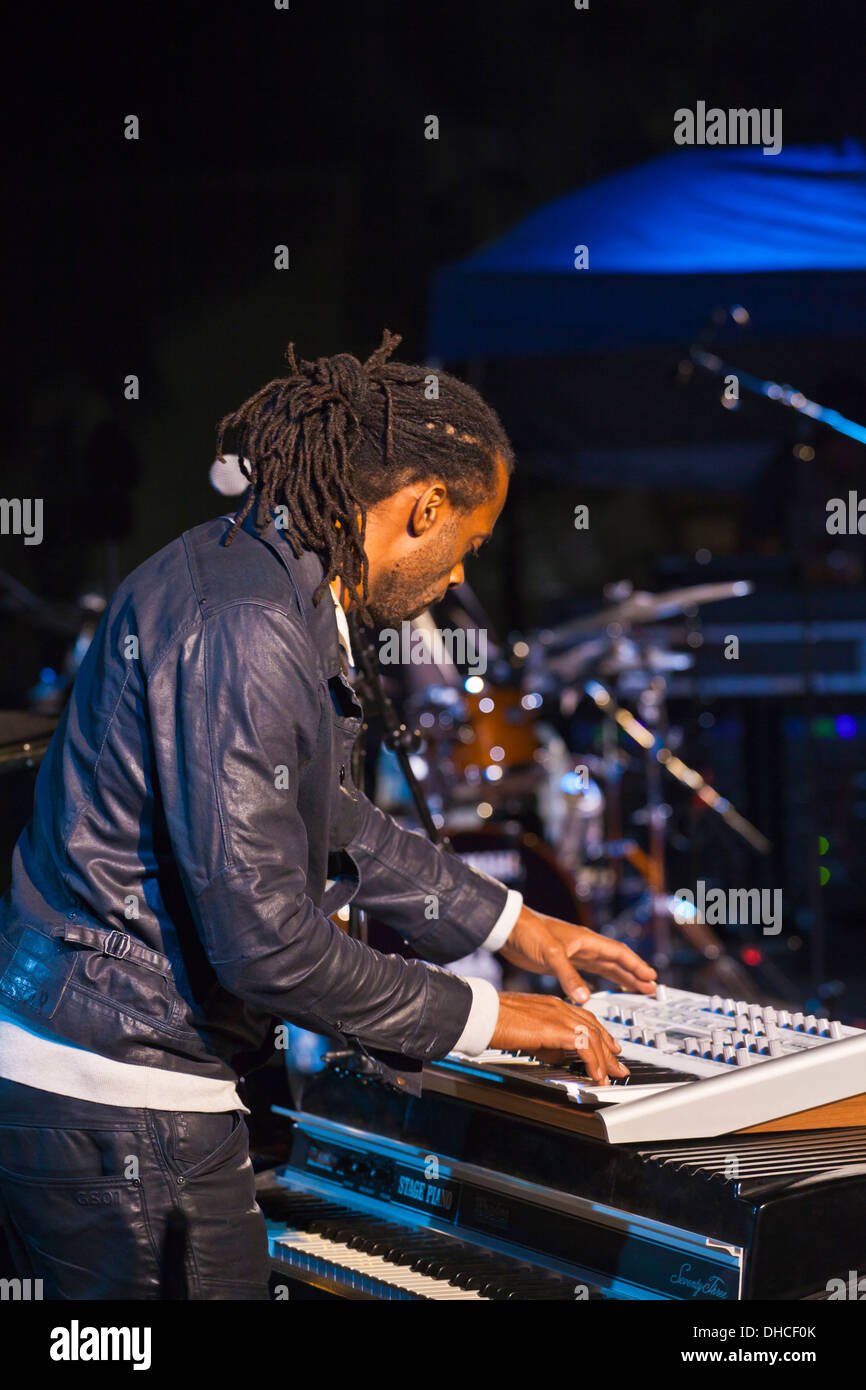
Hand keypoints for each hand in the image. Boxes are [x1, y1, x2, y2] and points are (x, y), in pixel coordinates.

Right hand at [490, 994, 628, 1083]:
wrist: (484, 1014)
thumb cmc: (497, 1021)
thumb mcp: (529, 1034)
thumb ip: (547, 1043)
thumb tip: (559, 1057)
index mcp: (553, 1005)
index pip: (585, 1019)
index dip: (600, 1035)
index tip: (610, 1049)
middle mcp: (559, 1007)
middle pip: (594, 1027)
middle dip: (609, 1049)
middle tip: (618, 1066)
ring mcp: (559, 1015)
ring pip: (593, 1036)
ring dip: (604, 1059)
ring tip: (611, 1076)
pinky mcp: (555, 1028)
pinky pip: (584, 1045)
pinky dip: (594, 1062)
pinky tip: (596, 1075)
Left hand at [499, 905, 656, 1004]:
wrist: (507, 929)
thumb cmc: (529, 932)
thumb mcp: (551, 955)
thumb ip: (568, 976)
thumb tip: (585, 998)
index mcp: (586, 941)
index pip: (619, 953)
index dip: (636, 965)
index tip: (651, 977)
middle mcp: (584, 947)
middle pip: (616, 962)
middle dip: (634, 974)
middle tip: (651, 988)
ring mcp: (574, 954)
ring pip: (605, 967)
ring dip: (621, 978)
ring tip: (636, 989)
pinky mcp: (563, 962)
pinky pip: (588, 973)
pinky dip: (598, 981)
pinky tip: (601, 989)